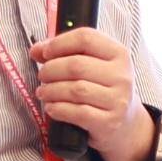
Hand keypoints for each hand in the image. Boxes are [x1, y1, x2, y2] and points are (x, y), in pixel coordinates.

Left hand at [29, 26, 150, 160]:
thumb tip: (36, 50)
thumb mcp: (93, 65)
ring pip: (75, 90)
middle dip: (51, 70)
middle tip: (42, 76)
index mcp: (119, 53)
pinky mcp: (110, 122)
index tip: (45, 52)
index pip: (85, 38)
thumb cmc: (103, 88)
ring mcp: (118, 100)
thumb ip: (66, 53)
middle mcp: (121, 75)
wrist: (125, 122)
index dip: (59, 43)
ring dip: (51, 91)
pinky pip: (78, 113)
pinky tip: (51, 107)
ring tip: (43, 92)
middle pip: (76, 65)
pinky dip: (58, 109)